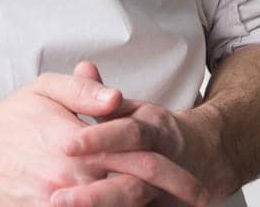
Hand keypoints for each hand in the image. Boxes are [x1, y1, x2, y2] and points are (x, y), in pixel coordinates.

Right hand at [0, 64, 206, 206]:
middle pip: (133, 196)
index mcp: (78, 144)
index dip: (173, 173)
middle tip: (196, 201)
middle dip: (168, 199)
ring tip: (161, 206)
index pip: (138, 159)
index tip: (197, 183)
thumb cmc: (12, 118)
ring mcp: (56, 203)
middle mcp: (70, 178)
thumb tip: (118, 97)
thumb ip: (84, 89)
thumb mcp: (46, 89)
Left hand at [62, 64, 233, 205]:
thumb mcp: (128, 106)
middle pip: (136, 182)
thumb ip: (102, 92)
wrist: (201, 159)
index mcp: (155, 130)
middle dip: (98, 194)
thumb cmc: (146, 129)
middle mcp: (165, 165)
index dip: (101, 138)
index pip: (131, 133)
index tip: (68, 145)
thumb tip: (85, 67)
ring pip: (139, 204)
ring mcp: (165, 194)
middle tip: (58, 199)